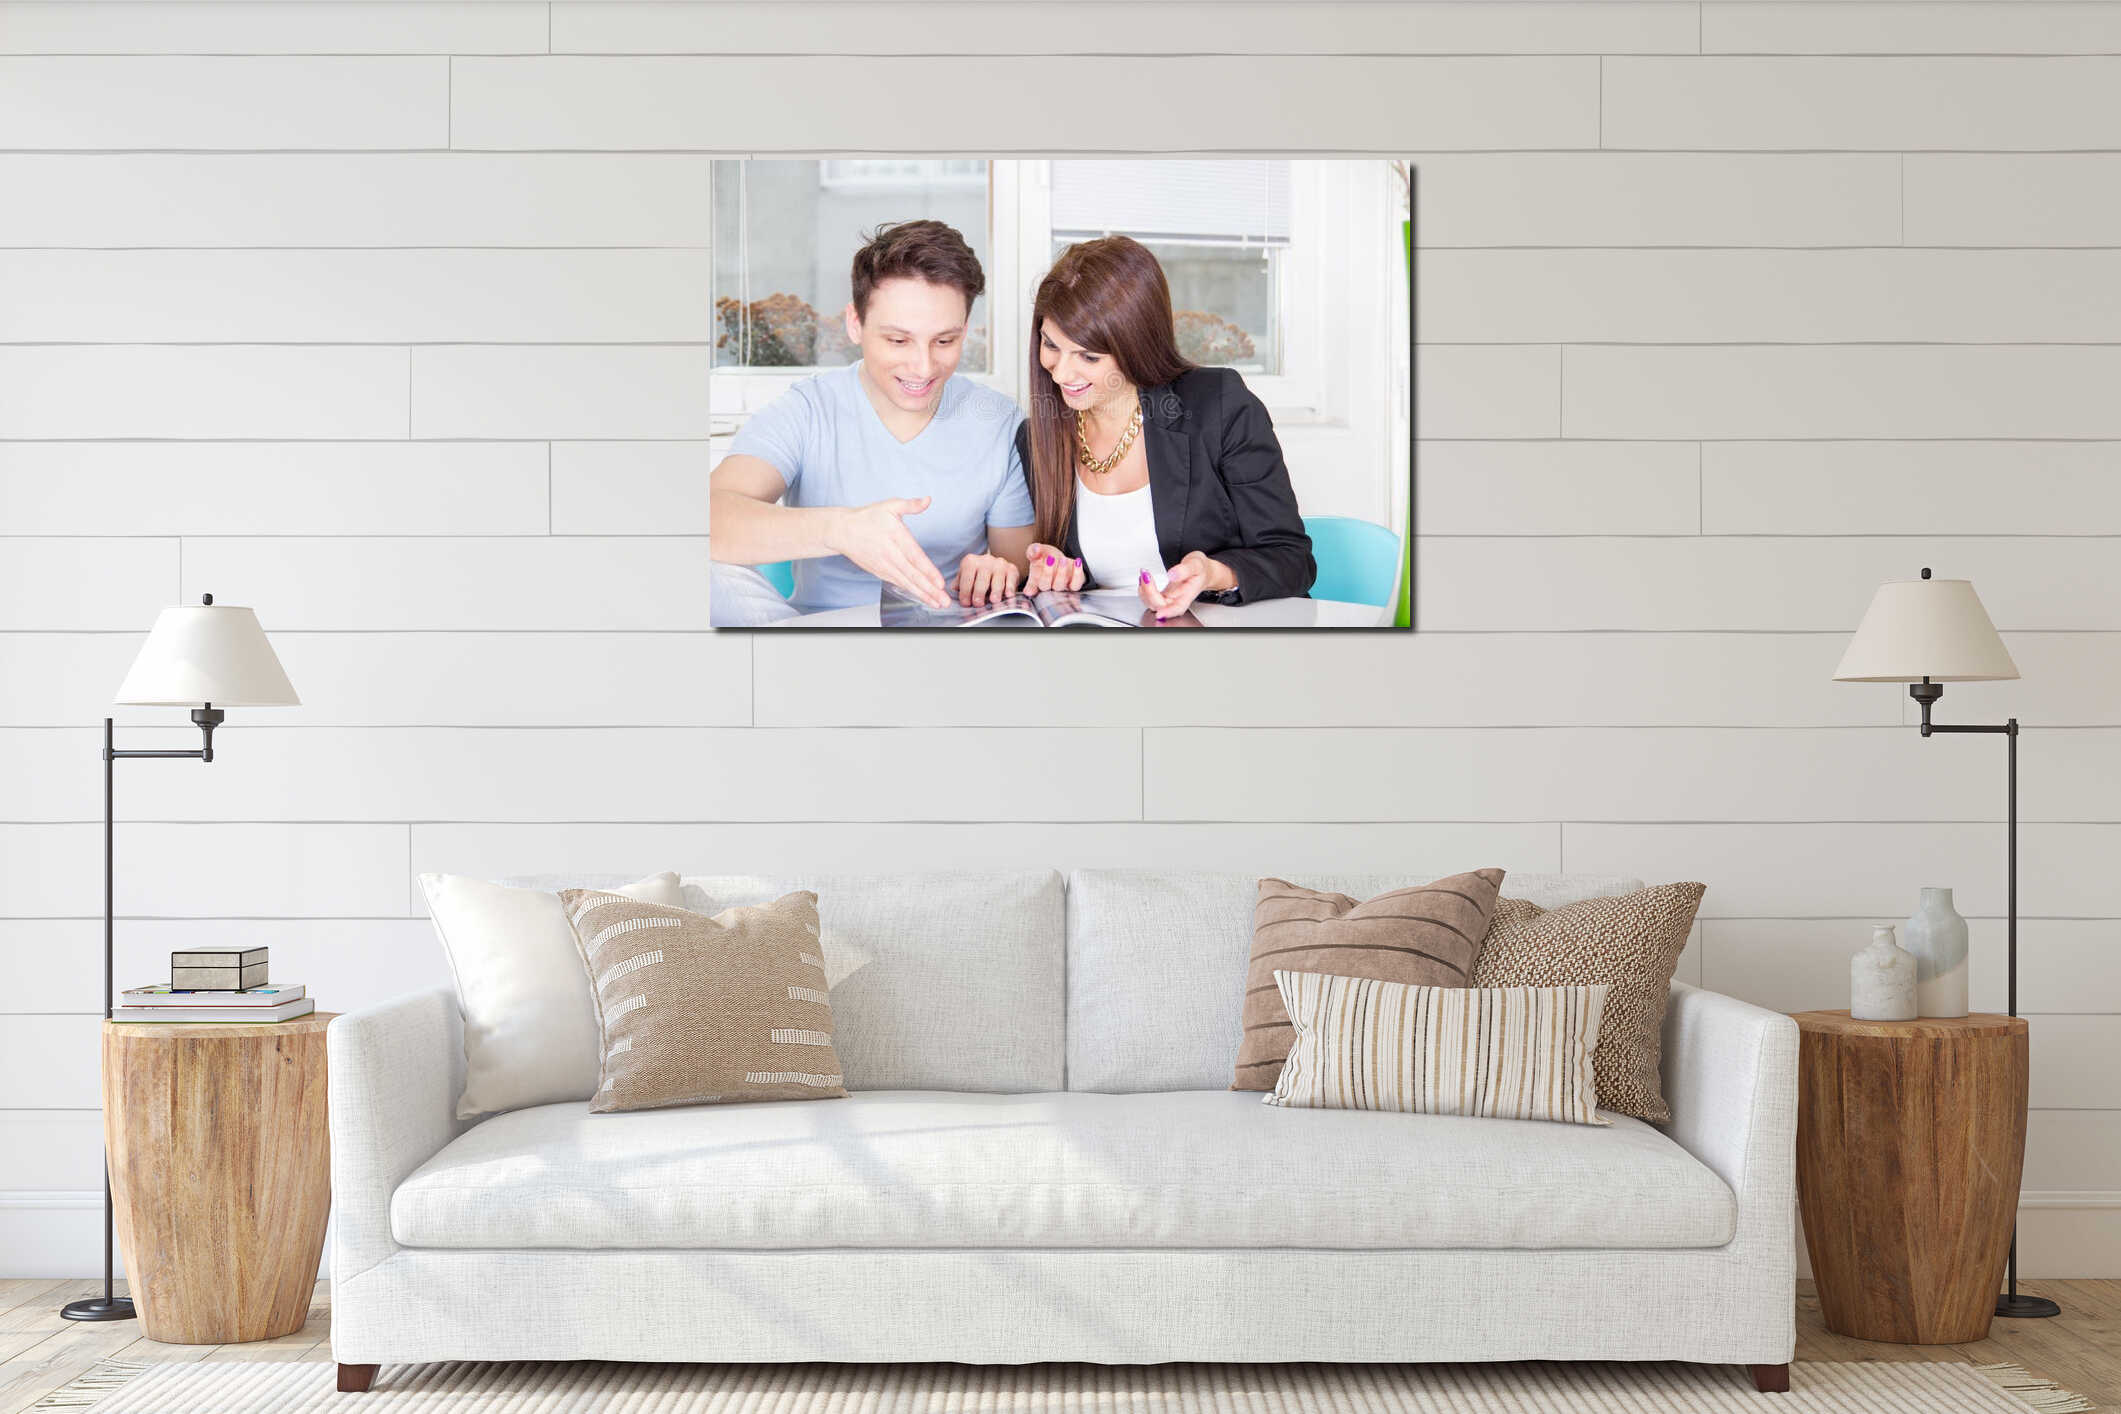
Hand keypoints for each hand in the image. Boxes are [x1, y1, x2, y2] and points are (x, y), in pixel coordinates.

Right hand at [824, 497, 948, 608]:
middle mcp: (890, 554)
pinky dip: (910, 591)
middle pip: (912, 575)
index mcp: (896, 537)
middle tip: (943, 601)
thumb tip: (927, 500)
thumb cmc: (867, 517)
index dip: (928, 571)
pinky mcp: (879, 571)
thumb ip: (910, 505)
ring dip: (922, 594)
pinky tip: (921, 597)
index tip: (940, 582)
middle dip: (929, 589)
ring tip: (936, 603)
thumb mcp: (890, 506)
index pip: (915, 557)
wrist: (842, 530)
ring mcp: (883, 565)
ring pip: (905, 582)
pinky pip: (897, 583)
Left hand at [954, 552, 1021, 606]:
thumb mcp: (966, 577)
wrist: (997, 567)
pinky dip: (1010, 588)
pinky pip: (1010, 580)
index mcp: (970, 561)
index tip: (966, 603)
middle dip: (979, 593)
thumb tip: (952, 592)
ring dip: (995, 591)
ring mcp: (999, 564)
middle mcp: (985, 560)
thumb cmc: (978, 576)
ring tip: (993, 600)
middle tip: (978, 604)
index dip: (965, 592)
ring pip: (997, 580)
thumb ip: (959, 584)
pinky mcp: (1011, 569)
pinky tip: (1008, 595)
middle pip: (982, 579)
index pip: (967, 578)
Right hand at [1022, 544, 1085, 594]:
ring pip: (1060, 586)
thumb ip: (1033, 550)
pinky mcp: (1073, 585)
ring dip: (1061, 573)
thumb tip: (1035, 550)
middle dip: (1047, 574)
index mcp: (1035, 582)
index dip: (1031, 588)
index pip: (1031, 589)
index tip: (1030, 588)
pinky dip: (1077, 574)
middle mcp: (1047, 588)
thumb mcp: (1037, 551)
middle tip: (1049, 559)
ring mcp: (1061, 588)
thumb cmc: (1045, 557)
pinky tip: (1077, 562)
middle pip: (1045, 586)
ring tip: (1062, 560)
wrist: (1060, 559)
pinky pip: (1076, 584)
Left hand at [1139, 551, 1228, 619]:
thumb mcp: (1196, 564)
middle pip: (1159, 605)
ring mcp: (1168, 599)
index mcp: (1187, 595)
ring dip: (1144, 590)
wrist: (1201, 570)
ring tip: (1144, 573)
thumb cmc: (1200, 569)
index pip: (1177, 608)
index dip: (1167, 612)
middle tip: (1146, 575)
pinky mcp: (1162, 596)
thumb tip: (1172, 575)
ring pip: (1151, 603)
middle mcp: (1176, 600)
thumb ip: (1184, 570)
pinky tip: (1144, 578)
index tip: (1159, 613)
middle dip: (1149, 592)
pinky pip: (1149, 597)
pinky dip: (1143, 588)